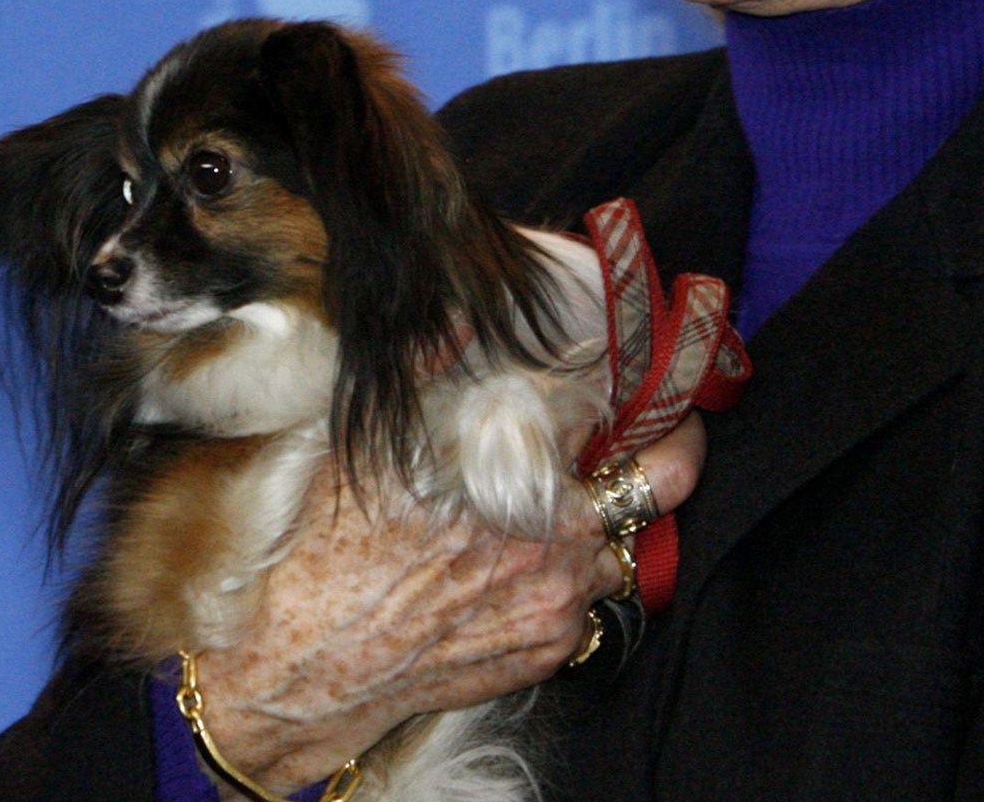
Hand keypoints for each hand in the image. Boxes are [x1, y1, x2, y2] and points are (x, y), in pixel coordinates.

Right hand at [193, 412, 706, 792]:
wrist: (305, 663)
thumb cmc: (329, 549)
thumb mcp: (368, 442)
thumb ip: (427, 374)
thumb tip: (460, 321)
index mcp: (514, 474)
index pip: (613, 410)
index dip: (635, 385)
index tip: (646, 370)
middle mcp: (553, 540)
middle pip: (663, 480)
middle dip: (677, 445)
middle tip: (677, 426)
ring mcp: (559, 600)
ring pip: (630, 544)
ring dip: (616, 518)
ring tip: (587, 497)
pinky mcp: (550, 648)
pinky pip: (594, 601)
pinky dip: (577, 575)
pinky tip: (535, 559)